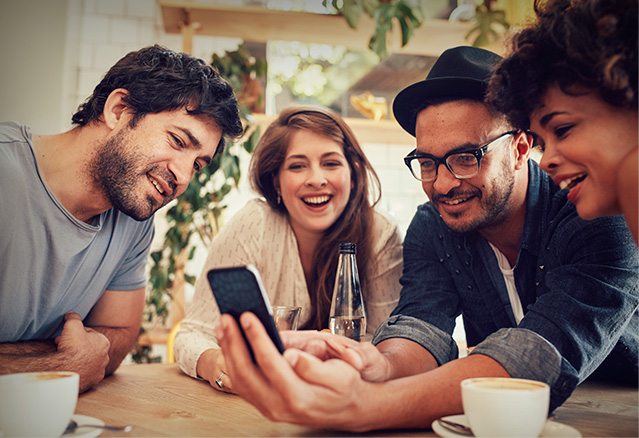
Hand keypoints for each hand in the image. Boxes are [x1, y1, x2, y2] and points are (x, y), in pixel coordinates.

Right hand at [55, 312, 109, 391]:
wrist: (68, 369)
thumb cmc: (72, 346)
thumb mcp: (72, 324)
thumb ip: (73, 317)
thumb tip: (71, 314)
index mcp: (104, 342)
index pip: (88, 334)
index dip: (75, 333)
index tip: (65, 335)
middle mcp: (105, 357)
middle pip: (87, 348)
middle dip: (75, 345)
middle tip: (62, 345)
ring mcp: (99, 370)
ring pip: (86, 361)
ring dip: (76, 358)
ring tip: (64, 357)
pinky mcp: (93, 381)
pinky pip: (84, 373)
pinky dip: (77, 370)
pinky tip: (69, 368)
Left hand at [216, 312, 373, 430]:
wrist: (345, 410)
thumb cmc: (344, 388)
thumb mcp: (341, 375)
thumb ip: (314, 367)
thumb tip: (290, 355)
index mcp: (298, 397)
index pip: (270, 363)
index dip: (256, 337)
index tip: (247, 316)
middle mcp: (279, 406)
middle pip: (246, 372)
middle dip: (234, 342)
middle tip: (227, 318)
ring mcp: (269, 408)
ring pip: (239, 379)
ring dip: (228, 351)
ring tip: (223, 327)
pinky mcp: (265, 404)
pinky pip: (241, 384)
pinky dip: (231, 362)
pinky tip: (229, 344)